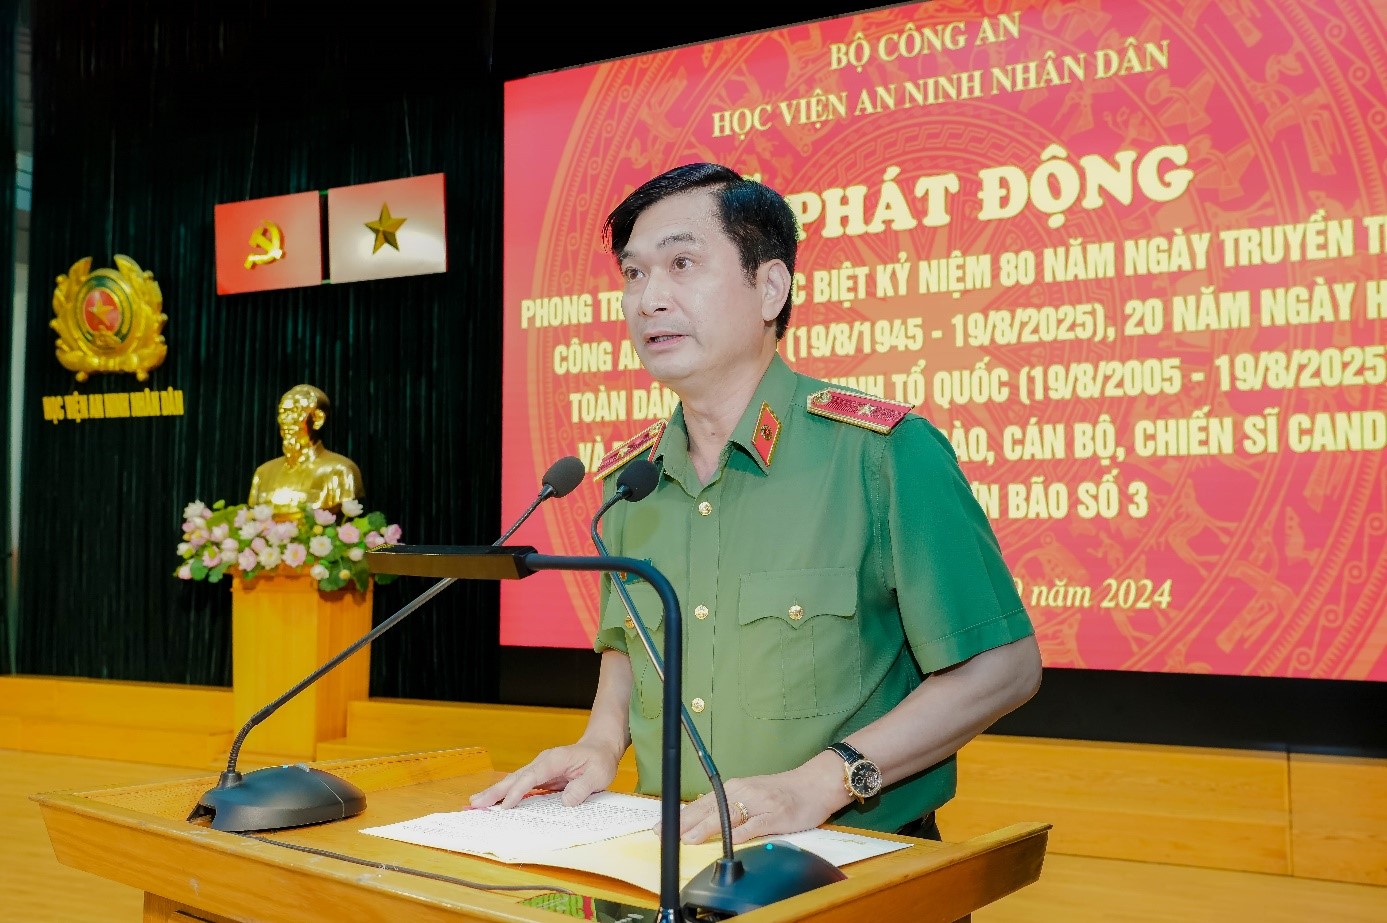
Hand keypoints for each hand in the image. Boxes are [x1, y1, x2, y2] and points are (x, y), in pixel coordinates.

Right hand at [469, 741, 619, 808]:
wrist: (600, 748)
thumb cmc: (600, 760)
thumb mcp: (598, 774)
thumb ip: (583, 787)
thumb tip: (566, 801)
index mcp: (553, 760)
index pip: (531, 777)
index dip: (517, 792)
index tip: (505, 806)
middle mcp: (542, 763)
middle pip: (514, 778)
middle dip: (494, 791)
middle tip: (474, 804)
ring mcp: (539, 770)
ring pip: (513, 782)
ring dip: (494, 793)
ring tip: (474, 804)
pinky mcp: (540, 778)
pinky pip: (520, 787)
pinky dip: (505, 795)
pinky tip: (494, 804)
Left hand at [670, 763, 844, 845]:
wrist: (814, 784)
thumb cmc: (782, 792)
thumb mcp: (751, 793)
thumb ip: (729, 804)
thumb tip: (702, 819)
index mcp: (735, 787)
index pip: (702, 801)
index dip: (681, 815)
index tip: (662, 825)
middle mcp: (744, 791)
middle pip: (709, 807)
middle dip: (685, 822)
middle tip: (664, 833)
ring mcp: (759, 803)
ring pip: (727, 815)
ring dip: (706, 827)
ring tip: (688, 838)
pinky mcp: (775, 815)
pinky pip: (754, 825)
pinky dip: (739, 833)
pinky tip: (726, 840)